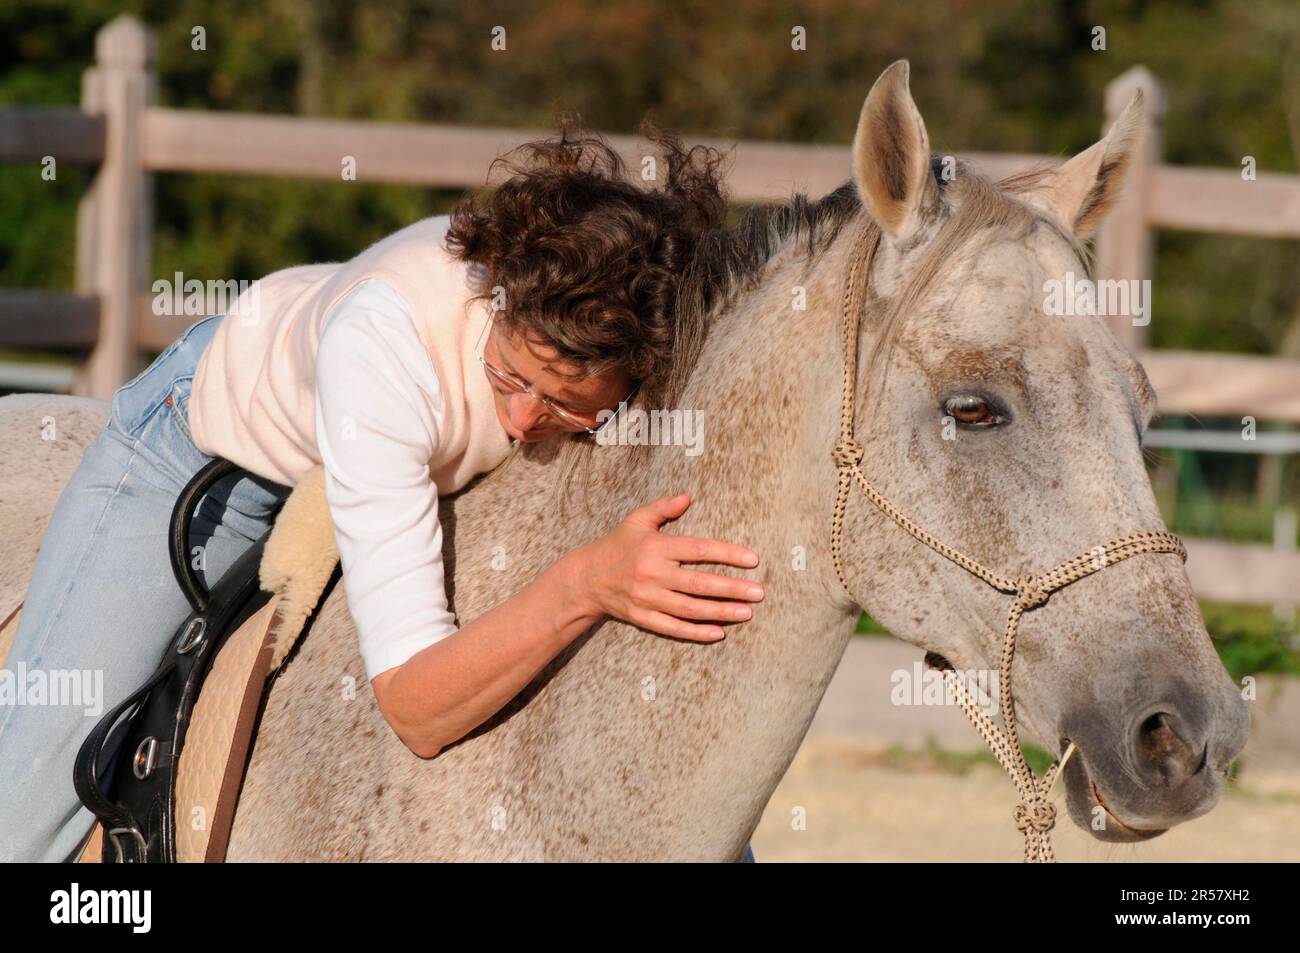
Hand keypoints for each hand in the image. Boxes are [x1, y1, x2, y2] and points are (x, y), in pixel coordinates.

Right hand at [574, 493, 763, 641]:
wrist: (585, 579)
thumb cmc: (617, 546)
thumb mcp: (636, 521)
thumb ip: (662, 508)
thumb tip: (687, 496)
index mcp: (655, 547)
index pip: (698, 550)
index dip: (727, 554)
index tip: (752, 560)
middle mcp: (652, 574)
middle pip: (699, 583)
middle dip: (731, 589)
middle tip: (759, 592)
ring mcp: (647, 599)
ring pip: (690, 608)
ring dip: (721, 612)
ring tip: (747, 612)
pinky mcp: (642, 618)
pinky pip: (673, 628)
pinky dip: (696, 632)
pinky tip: (719, 632)